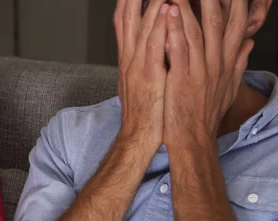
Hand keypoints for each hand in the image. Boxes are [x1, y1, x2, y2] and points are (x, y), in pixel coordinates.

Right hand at [114, 0, 168, 152]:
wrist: (139, 137)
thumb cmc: (146, 112)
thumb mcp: (145, 82)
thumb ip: (151, 61)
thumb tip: (162, 44)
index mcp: (128, 59)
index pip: (123, 22)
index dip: (128, 2)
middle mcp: (128, 58)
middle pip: (125, 17)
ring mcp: (136, 66)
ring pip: (138, 25)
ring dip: (149, 0)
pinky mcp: (148, 76)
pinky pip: (153, 45)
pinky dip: (158, 24)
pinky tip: (166, 6)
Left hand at [163, 0, 253, 147]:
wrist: (192, 139)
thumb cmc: (204, 114)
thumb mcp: (227, 88)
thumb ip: (238, 64)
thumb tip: (247, 43)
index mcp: (227, 63)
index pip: (236, 25)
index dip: (236, 3)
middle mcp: (217, 63)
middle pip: (220, 21)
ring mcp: (200, 70)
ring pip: (199, 30)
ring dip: (191, 5)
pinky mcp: (183, 79)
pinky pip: (179, 48)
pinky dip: (174, 28)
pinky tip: (170, 11)